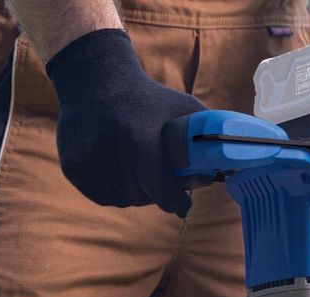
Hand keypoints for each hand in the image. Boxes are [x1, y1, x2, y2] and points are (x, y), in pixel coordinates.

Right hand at [45, 29, 204, 216]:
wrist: (95, 79)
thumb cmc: (147, 99)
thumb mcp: (181, 109)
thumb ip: (206, 137)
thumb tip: (236, 162)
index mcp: (138, 140)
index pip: (163, 192)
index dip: (176, 202)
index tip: (183, 204)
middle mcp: (109, 152)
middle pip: (142, 198)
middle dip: (154, 191)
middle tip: (158, 176)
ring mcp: (88, 162)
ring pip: (122, 201)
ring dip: (133, 192)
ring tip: (135, 167)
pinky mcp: (73, 168)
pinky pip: (101, 197)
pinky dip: (112, 190)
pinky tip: (116, 167)